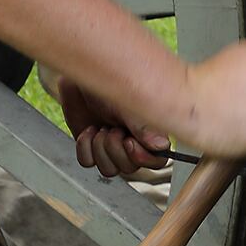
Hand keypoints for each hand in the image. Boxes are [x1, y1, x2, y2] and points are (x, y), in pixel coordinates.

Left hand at [57, 77, 171, 177]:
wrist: (83, 75)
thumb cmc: (111, 78)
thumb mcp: (131, 101)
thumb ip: (146, 126)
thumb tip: (162, 146)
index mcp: (150, 130)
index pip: (157, 161)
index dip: (143, 158)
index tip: (129, 142)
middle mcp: (133, 140)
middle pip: (130, 168)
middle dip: (116, 150)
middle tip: (112, 129)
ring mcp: (111, 145)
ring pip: (109, 169)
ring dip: (101, 150)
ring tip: (100, 128)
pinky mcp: (91, 146)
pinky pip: (88, 162)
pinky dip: (85, 148)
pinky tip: (89, 131)